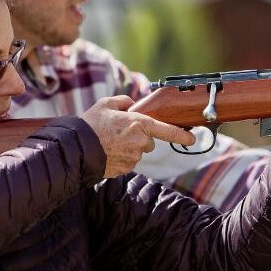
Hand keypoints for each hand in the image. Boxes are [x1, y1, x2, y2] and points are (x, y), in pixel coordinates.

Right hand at [81, 96, 195, 177]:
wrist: (77, 149)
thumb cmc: (91, 124)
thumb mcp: (106, 104)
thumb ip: (124, 102)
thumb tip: (131, 105)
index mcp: (139, 124)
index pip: (167, 130)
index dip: (181, 135)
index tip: (192, 137)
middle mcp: (140, 142)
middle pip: (148, 141)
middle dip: (139, 137)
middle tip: (119, 132)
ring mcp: (133, 158)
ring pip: (138, 151)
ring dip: (129, 147)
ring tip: (110, 142)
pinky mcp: (125, 169)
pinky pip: (128, 161)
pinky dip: (121, 157)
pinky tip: (108, 151)